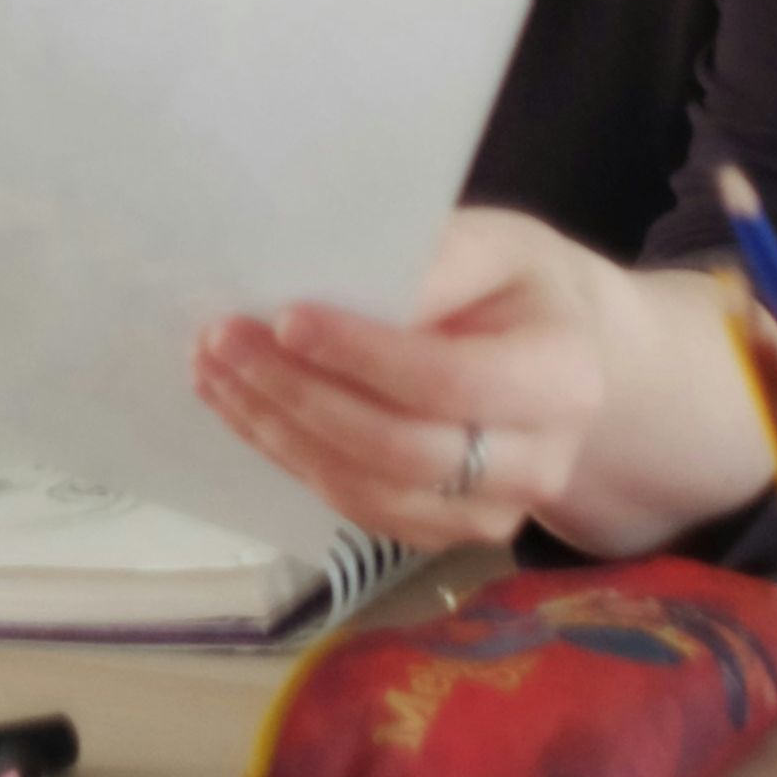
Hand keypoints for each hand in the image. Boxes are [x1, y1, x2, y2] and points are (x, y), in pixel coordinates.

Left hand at [194, 209, 616, 548]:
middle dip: (300, 396)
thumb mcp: (497, 244)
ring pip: (366, 492)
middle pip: (400, 450)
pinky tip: (240, 406)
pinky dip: (287, 455)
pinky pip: (353, 506)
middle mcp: (537, 462)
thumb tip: (345, 284)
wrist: (557, 353)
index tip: (286, 318)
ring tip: (214, 368)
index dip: (362, 355)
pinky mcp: (440, 531)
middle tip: (224, 340)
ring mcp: (489, 512)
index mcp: (562, 380)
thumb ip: (437, 261)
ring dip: (276, 432)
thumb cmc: (517, 285)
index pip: (450, 382)